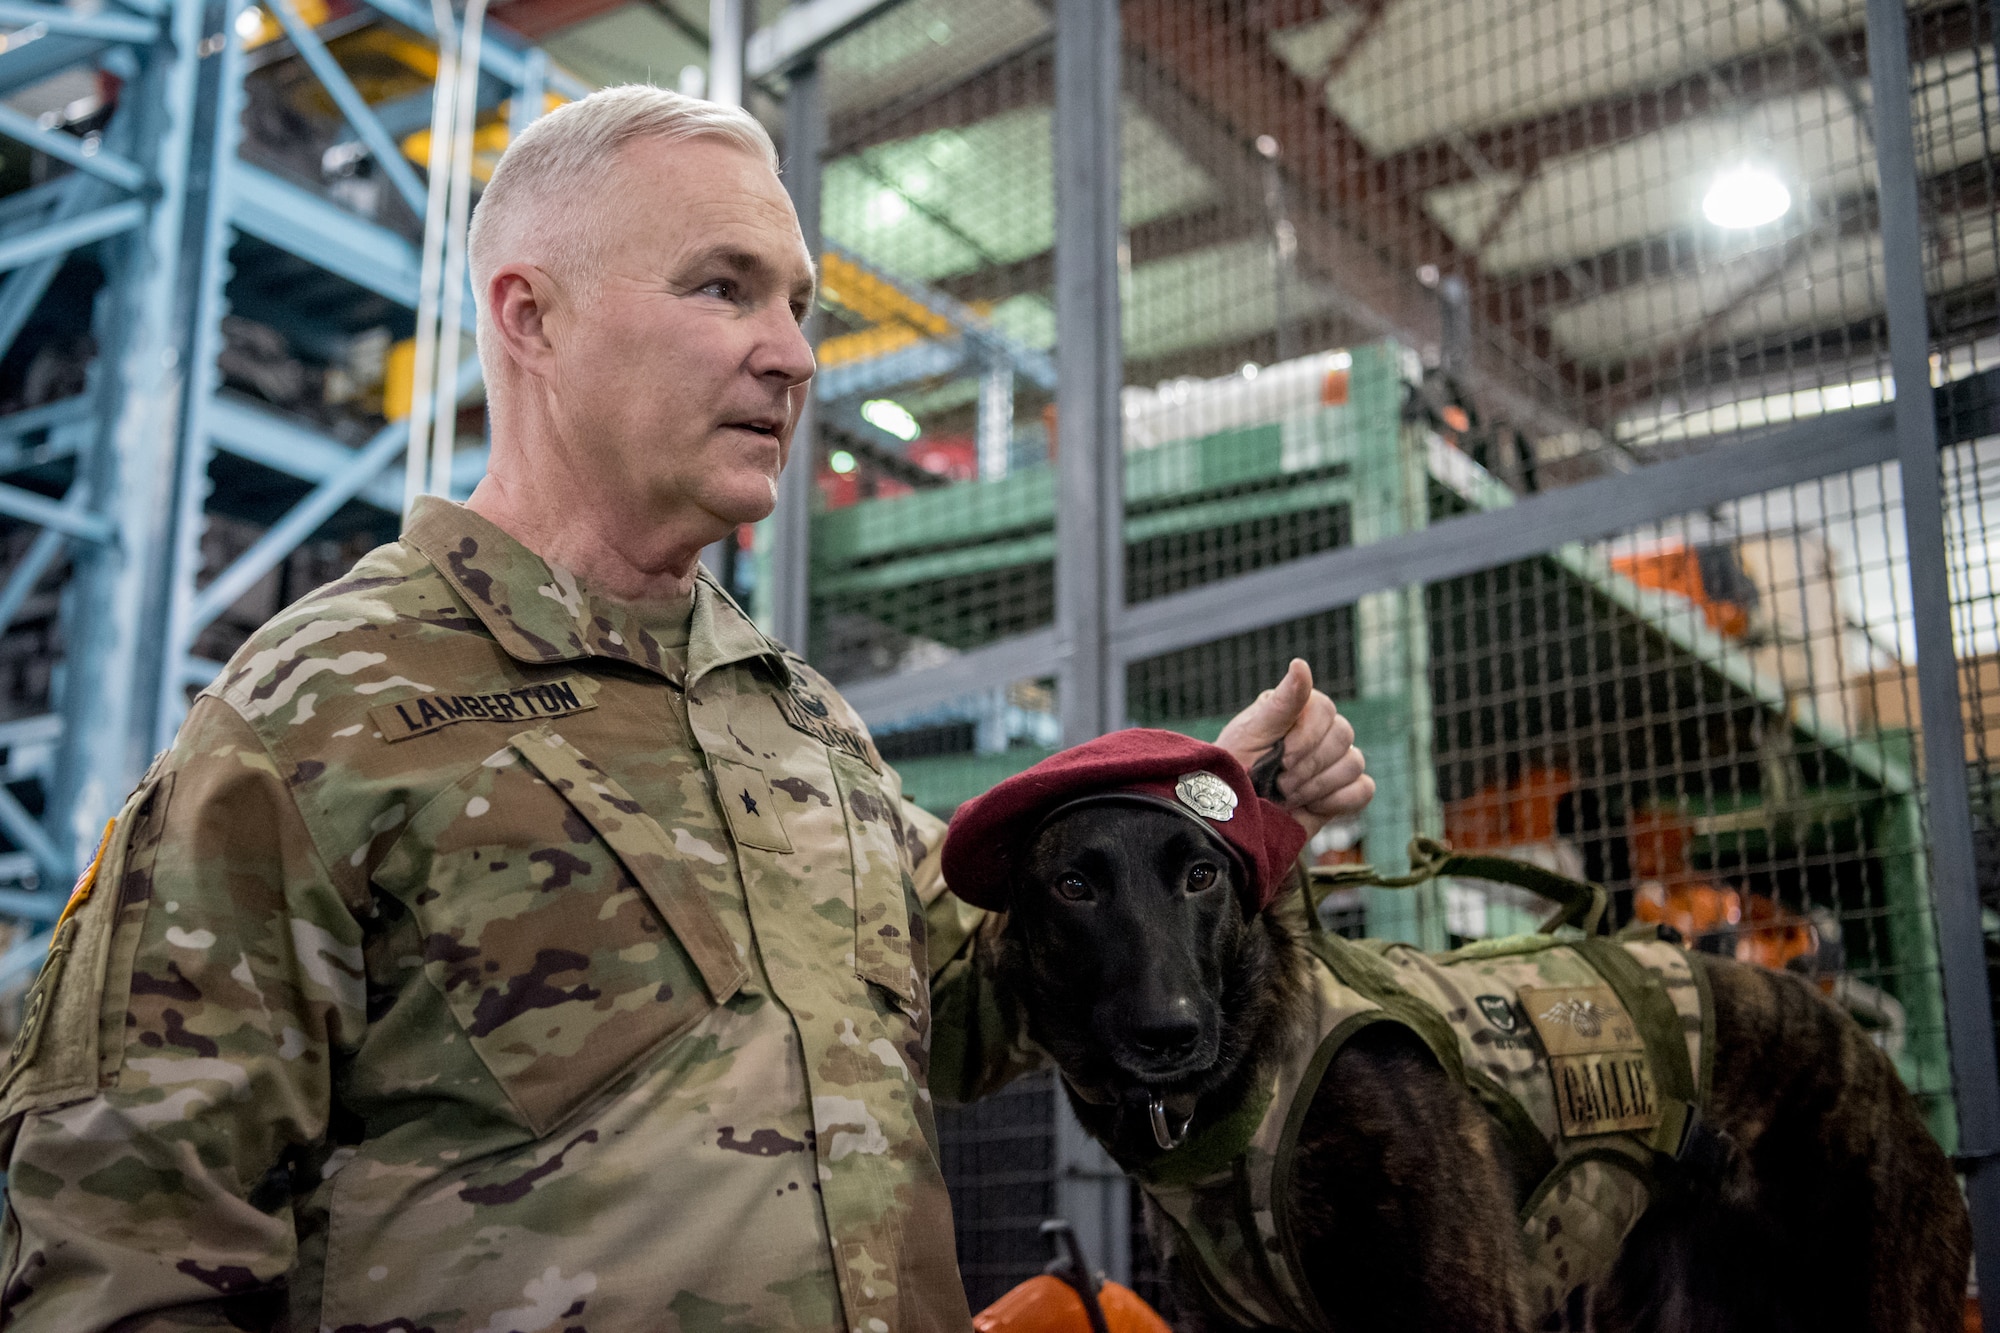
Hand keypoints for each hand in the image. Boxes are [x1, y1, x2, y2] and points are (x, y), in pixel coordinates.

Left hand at [1215, 658, 1373, 839]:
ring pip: (1354, 763)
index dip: (1307, 737)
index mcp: (1298, 710)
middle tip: (1279, 782)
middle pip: (1344, 735)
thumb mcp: (1251, 734)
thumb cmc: (1234, 769)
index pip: (1325, 709)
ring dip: (1318, 785)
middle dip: (1308, 765)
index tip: (1280, 757)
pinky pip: (1363, 790)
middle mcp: (1319, 731)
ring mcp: (1333, 761)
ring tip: (1288, 795)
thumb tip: (1301, 664)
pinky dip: (1338, 801)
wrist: (1231, 818)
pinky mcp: (1341, 792)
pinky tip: (1311, 806)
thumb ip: (1281, 703)